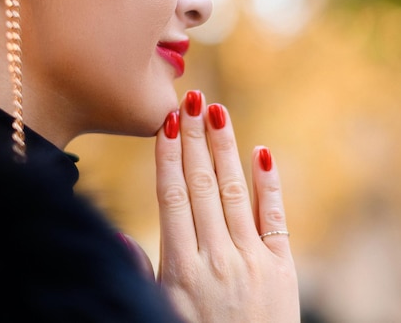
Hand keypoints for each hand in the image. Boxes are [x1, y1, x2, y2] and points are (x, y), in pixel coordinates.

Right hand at [155, 90, 299, 322]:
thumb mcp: (155, 310)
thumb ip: (140, 271)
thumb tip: (117, 235)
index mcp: (181, 270)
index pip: (172, 197)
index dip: (168, 157)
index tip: (167, 122)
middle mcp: (217, 259)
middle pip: (203, 185)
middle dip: (195, 138)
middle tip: (191, 99)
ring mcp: (253, 262)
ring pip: (236, 192)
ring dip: (225, 148)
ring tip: (217, 111)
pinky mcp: (282, 269)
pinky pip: (277, 218)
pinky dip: (270, 184)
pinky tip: (262, 152)